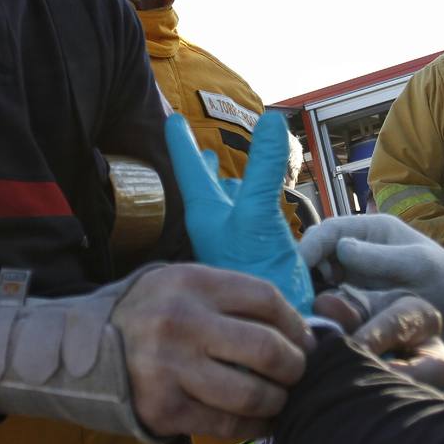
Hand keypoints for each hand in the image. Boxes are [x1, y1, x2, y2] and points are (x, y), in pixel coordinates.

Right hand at [112, 264, 313, 439]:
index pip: (265, 298)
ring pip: (251, 393)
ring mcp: (170, 368)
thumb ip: (229, 299)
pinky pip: (227, 424)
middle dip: (294, 367)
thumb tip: (293, 327)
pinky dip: (254, 425)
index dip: (295, 323)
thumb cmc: (147, 316)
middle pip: (266, 348)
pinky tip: (261, 420)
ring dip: (277, 401)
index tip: (304, 339)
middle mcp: (181, 322)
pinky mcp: (164, 409)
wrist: (80, 352)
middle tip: (297, 373)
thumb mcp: (180, 286)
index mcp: (191, 283)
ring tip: (279, 398)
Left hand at [166, 111, 313, 314]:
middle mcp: (215, 225)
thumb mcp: (258, 214)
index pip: (190, 168)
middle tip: (186, 137)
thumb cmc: (255, 272)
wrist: (272, 325)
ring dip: (221, 181)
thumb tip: (272, 120)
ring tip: (217, 165)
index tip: (171, 118)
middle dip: (199, 162)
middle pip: (203, 184)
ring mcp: (233, 241)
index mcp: (206, 212)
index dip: (182, 142)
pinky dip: (245, 200)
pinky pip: (245, 217)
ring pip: (224, 201)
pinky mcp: (253, 254)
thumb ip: (263, 170)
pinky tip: (251, 202)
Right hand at [298, 214, 443, 375]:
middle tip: (290, 295)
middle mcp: (361, 250)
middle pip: (318, 254)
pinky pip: (332, 301)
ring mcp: (359, 278)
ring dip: (307, 291)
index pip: (330, 231)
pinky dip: (320, 308)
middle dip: (301, 271)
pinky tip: (314, 322)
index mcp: (374, 231)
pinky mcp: (360, 303)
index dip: (308, 246)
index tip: (294, 269)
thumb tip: (339, 248)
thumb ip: (378, 257)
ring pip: (319, 279)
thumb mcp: (416, 266)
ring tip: (298, 310)